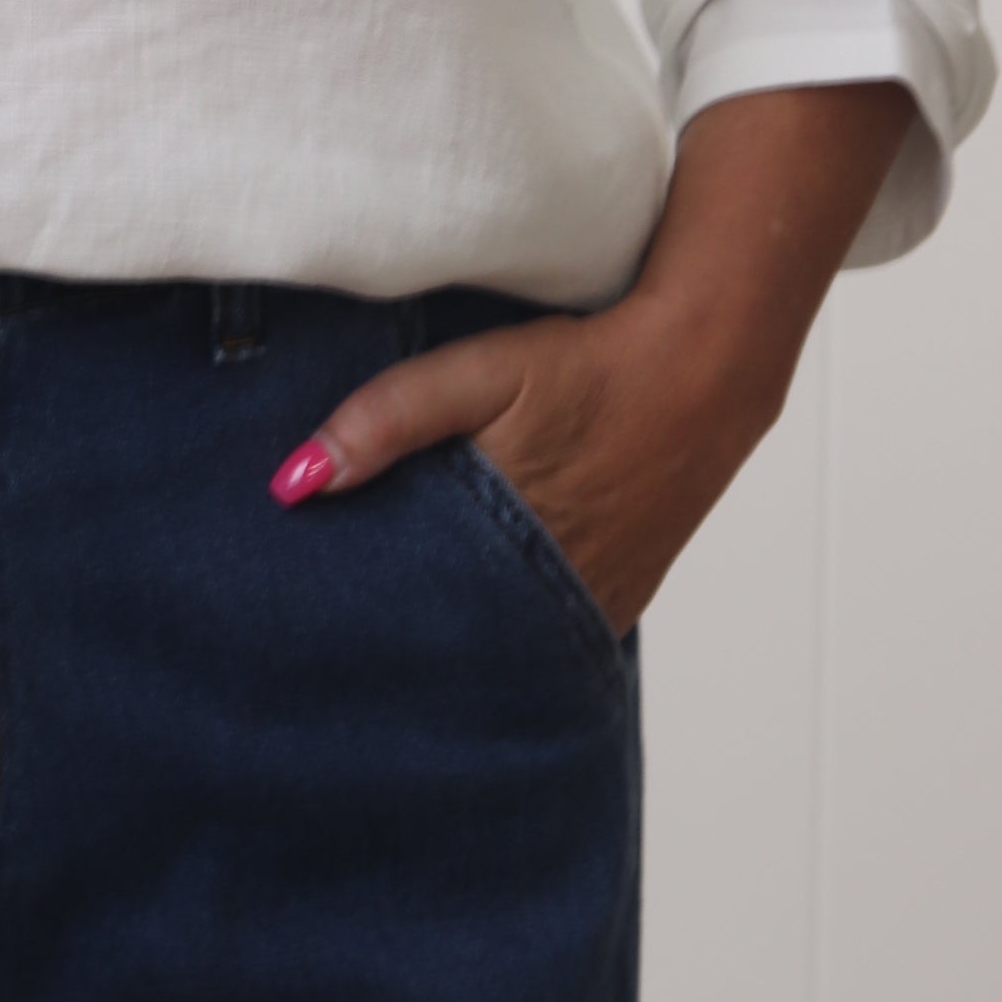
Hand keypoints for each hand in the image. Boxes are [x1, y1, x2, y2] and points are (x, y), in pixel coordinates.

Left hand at [267, 291, 772, 635]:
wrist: (707, 372)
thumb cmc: (591, 367)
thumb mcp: (483, 373)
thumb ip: (389, 418)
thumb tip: (294, 481)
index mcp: (510, 544)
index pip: (409, 608)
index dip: (360, 606)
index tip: (312, 606)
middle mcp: (555, 594)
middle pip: (452, 633)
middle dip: (401, 623)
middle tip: (342, 617)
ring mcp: (594, 608)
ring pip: (500, 635)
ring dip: (458, 620)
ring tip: (406, 603)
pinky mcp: (618, 604)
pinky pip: (545, 626)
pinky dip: (510, 614)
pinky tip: (480, 590)